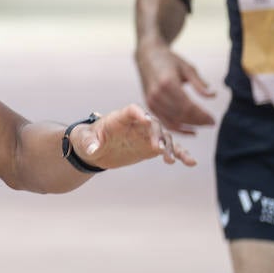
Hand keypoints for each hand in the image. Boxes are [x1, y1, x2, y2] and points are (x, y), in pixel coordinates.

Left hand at [71, 104, 196, 169]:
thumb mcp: (84, 141)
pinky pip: (169, 148)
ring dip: (170, 146)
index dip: (138, 113)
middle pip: (152, 123)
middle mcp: (137, 123)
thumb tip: (93, 149)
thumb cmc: (87, 139)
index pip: (132, 110)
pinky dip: (179, 154)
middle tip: (159, 148)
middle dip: (157, 134)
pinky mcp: (152, 146)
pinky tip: (190, 162)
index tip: (145, 119)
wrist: (95, 149)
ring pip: (164, 136)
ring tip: (172, 159)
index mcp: (119, 118)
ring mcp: (146, 134)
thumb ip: (89, 143)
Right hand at [135, 43, 216, 133]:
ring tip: (203, 125)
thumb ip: (199, 84)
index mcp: (168, 83)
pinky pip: (164, 121)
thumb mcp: (187, 68)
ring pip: (173, 121)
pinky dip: (178, 128)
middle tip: (212, 123)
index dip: (202, 116)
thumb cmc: (169, 60)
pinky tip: (190, 130)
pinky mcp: (149, 105)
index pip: (188, 106)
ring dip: (189, 126)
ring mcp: (151, 101)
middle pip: (181, 115)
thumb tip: (212, 95)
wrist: (147, 56)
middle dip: (198, 121)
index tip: (213, 120)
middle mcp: (157, 94)